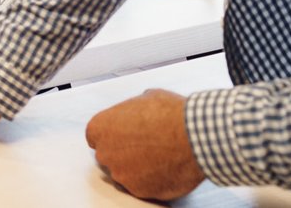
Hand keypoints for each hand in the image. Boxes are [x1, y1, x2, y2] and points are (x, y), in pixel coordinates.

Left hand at [84, 89, 204, 200]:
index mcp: (100, 128)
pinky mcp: (141, 192)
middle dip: (124, 152)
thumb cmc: (171, 115)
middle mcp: (106, 154)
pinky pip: (144, 187)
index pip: (96, 136)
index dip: (113, 135)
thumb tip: (138, 112)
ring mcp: (122, 175)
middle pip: (109, 156)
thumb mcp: (146, 98)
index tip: (125, 135)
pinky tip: (167, 167)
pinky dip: (153, 180)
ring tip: (160, 155)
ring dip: (138, 168)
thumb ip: (132, 111)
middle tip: (146, 145)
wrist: (194, 136)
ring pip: (126, 174)